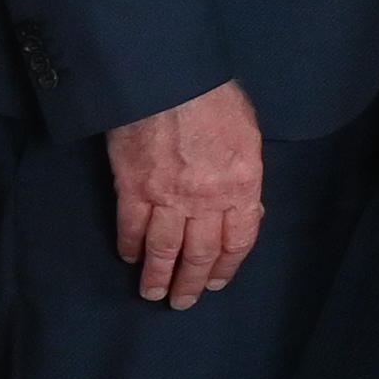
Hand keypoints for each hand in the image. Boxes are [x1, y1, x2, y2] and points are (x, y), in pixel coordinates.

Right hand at [108, 81, 268, 306]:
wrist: (168, 77)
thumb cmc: (214, 97)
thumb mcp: (248, 134)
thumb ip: (246, 174)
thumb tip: (247, 208)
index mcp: (242, 185)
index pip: (239, 239)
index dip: (228, 265)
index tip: (218, 281)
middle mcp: (206, 199)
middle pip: (200, 253)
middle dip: (191, 282)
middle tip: (182, 302)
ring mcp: (167, 196)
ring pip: (163, 249)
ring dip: (157, 275)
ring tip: (152, 293)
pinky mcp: (132, 188)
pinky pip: (131, 227)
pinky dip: (130, 246)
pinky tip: (129, 257)